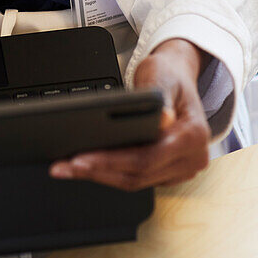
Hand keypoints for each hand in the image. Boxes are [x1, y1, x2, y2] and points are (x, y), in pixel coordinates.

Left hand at [48, 38, 212, 190]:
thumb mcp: (161, 77)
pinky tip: (85, 166)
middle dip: (96, 171)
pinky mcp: (167, 173)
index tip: (80, 158)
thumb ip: (160, 97)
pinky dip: (108, 173)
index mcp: (194, 136)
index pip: (147, 157)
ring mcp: (181, 169)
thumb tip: (162, 119)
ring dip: (98, 176)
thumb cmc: (168, 75)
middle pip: (138, 175)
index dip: (111, 161)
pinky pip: (135, 179)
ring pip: (135, 182)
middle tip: (63, 166)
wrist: (176, 78)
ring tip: (66, 167)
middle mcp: (192, 158)